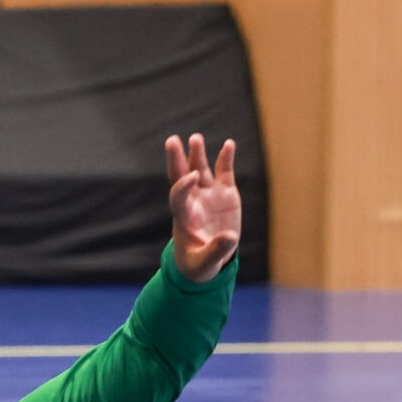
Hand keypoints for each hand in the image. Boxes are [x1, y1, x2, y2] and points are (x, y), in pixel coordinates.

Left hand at [165, 133, 241, 281]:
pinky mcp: (225, 194)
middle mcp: (193, 201)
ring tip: (195, 138)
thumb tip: (229, 237)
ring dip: (198, 154)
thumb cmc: (199, 263)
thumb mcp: (205, 263)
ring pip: (201, 170)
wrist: (208, 259)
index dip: (183, 185)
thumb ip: (215, 251)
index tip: (193, 176)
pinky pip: (224, 172)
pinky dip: (226, 158)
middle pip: (181, 176)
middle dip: (176, 160)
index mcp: (183, 217)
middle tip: (172, 141)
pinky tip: (229, 144)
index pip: (178, 196)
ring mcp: (209, 195)